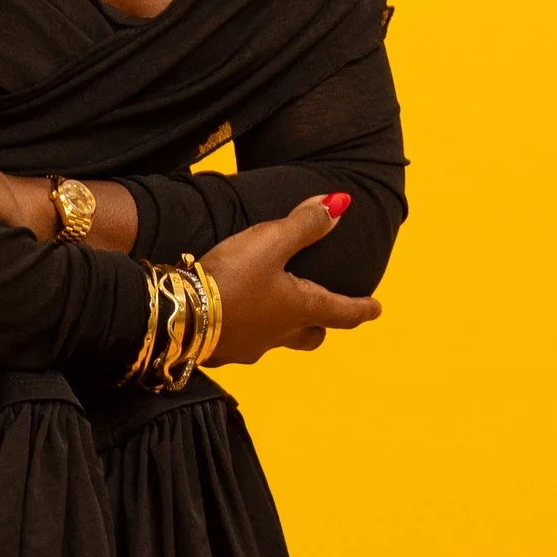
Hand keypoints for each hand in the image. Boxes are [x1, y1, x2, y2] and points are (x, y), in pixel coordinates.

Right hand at [203, 197, 381, 362]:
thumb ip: (305, 225)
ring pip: (274, 340)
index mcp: (299, 308)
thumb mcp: (270, 242)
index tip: (376, 309)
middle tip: (323, 315)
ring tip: (268, 309)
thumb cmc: (232, 278)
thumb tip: (340, 205)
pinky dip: (243, 329)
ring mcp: (248, 347)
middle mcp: (278, 334)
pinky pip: (241, 342)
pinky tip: (229, 317)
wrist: (180, 316)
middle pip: (310, 336)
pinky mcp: (219, 351)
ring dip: (278, 327)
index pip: (342, 312)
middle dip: (319, 325)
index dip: (362, 309)